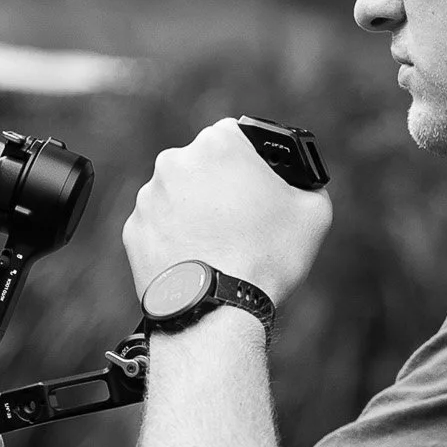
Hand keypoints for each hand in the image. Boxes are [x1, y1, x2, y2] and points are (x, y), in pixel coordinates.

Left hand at [123, 118, 332, 304]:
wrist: (217, 310)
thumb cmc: (267, 256)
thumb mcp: (314, 212)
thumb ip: (308, 184)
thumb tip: (301, 185)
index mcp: (218, 144)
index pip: (236, 136)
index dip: (251, 161)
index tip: (258, 187)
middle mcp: (175, 161)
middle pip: (203, 165)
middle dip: (220, 186)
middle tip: (242, 220)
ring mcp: (149, 197)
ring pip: (178, 196)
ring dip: (196, 212)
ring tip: (220, 246)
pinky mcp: (133, 230)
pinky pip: (160, 227)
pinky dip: (175, 238)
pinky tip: (197, 260)